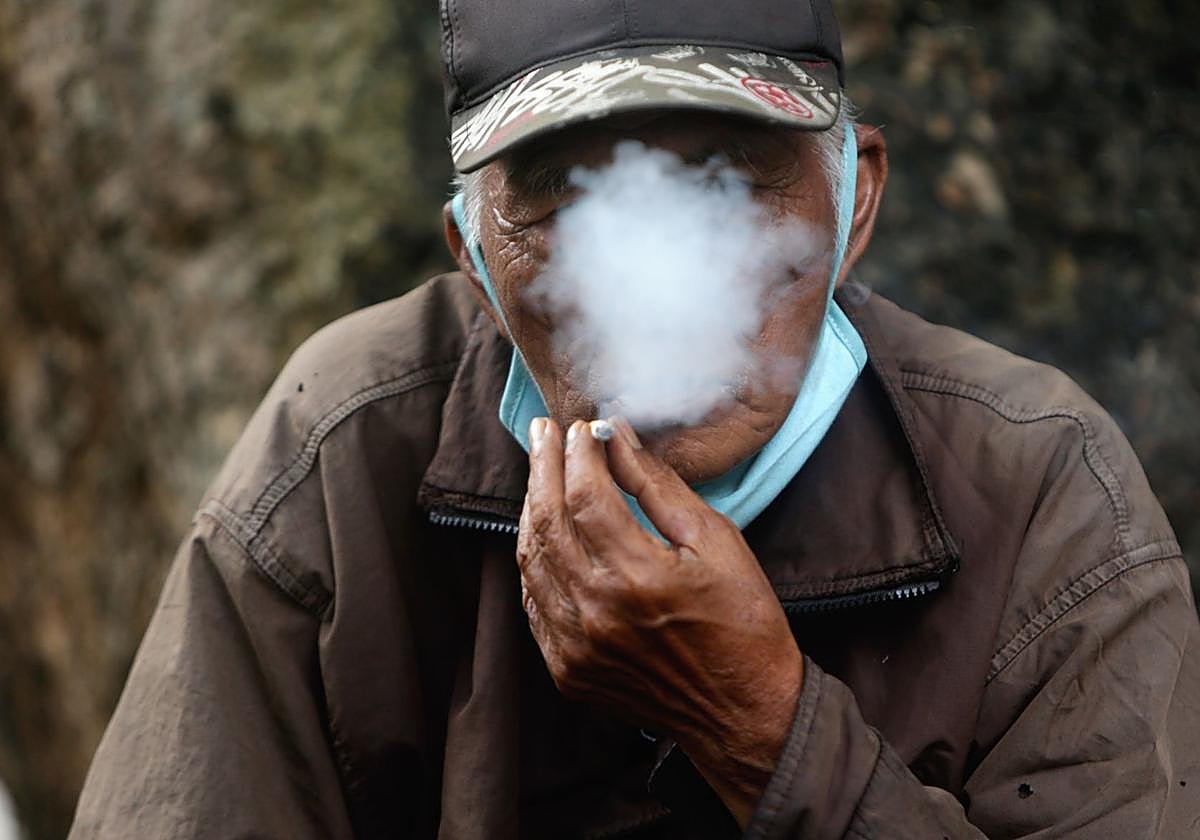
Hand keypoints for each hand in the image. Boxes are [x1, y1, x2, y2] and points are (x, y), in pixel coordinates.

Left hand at [518, 416, 803, 825]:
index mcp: (637, 578)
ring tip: (540, 472)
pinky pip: (533, 601)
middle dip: (541, 466)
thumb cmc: (742, 622)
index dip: (578, 454)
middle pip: (547, 521)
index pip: (585, 496)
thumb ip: (659, 487)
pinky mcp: (567, 669)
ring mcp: (574, 646)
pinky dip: (534, 558)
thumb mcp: (717, 542)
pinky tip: (544, 529)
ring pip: (531, 559)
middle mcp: (595, 612)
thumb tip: (618, 438)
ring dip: (531, 508)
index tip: (582, 428)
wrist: (744, 712)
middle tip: (543, 430)